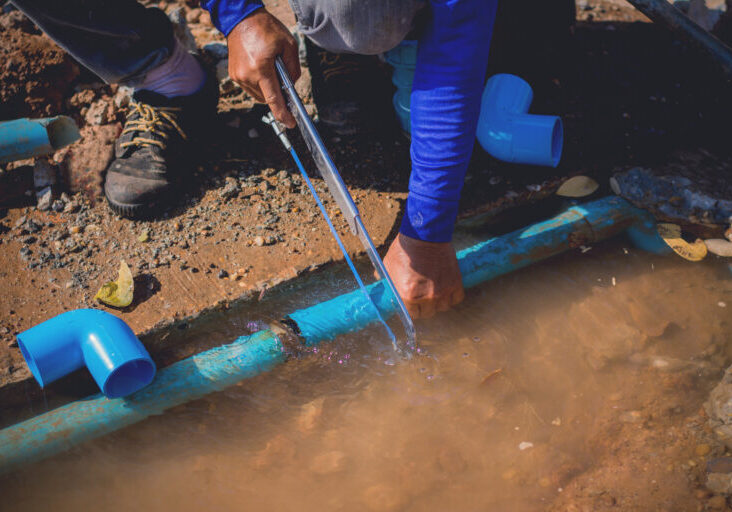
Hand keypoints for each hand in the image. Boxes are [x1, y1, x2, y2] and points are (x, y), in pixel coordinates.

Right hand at [227, 9, 299, 127]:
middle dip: (277, 94)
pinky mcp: (234, 75)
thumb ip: (294, 69)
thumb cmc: (266, 29)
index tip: (290, 123)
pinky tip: (261, 69)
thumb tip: (292, 86)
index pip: (273, 98)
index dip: (283, 113)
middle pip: (267, 98)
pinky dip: (259, 84)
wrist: (241, 19)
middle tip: (282, 79)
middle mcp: (247, 75)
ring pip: (259, 95)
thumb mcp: (289, 45)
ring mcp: (238, 76)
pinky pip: (251, 88)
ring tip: (270, 69)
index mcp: (261, 68)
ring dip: (268, 89)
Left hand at [382, 233, 464, 318]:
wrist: (424, 235)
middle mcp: (427, 297)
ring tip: (435, 293)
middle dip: (425, 307)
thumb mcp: (388, 266)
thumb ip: (387, 280)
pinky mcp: (455, 282)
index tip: (413, 305)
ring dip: (439, 302)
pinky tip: (447, 289)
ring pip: (443, 307)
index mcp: (408, 296)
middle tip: (424, 298)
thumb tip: (384, 286)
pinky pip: (457, 298)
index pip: (413, 314)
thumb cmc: (405, 250)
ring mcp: (443, 291)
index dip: (413, 309)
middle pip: (429, 313)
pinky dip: (452, 296)